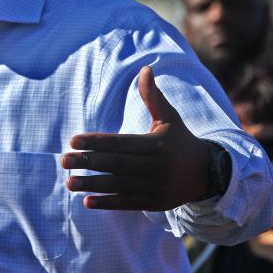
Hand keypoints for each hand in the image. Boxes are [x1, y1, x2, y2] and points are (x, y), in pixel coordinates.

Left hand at [61, 65, 212, 210]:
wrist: (208, 173)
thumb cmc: (181, 141)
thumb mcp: (169, 118)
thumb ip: (153, 96)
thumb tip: (145, 68)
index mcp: (155, 144)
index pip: (120, 142)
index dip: (96, 142)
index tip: (74, 141)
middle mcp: (154, 166)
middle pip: (116, 164)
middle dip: (88, 162)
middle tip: (63, 161)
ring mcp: (155, 186)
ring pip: (119, 185)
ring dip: (93, 184)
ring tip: (69, 183)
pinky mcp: (155, 203)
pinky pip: (128, 203)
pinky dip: (108, 203)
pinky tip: (87, 202)